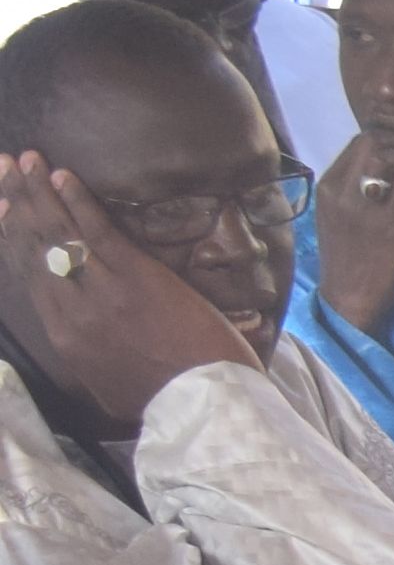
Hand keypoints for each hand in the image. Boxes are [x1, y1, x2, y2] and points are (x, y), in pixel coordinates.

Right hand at [0, 155, 253, 409]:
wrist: (203, 405)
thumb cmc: (164, 401)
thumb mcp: (106, 389)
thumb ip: (84, 359)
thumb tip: (75, 340)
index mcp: (64, 336)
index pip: (28, 274)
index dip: (12, 235)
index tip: (2, 207)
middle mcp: (71, 309)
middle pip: (34, 245)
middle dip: (16, 201)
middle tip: (2, 166)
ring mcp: (102, 290)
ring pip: (59, 232)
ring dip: (40, 190)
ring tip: (25, 159)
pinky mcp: (137, 277)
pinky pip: (97, 231)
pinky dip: (78, 201)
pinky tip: (64, 175)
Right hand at [309, 129, 393, 334]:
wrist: (348, 297)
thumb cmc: (347, 256)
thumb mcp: (336, 217)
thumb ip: (350, 190)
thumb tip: (377, 169)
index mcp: (326, 188)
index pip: (353, 147)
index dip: (379, 142)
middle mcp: (340, 192)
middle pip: (369, 145)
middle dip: (393, 145)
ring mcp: (363, 206)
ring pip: (384, 159)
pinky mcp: (388, 222)